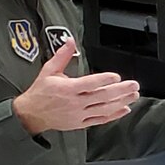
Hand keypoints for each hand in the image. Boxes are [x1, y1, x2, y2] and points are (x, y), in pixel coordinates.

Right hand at [12, 39, 139, 133]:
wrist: (31, 114)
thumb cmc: (41, 92)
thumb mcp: (49, 70)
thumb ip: (62, 55)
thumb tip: (70, 41)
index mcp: (68, 88)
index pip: (90, 84)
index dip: (104, 80)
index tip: (116, 76)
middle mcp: (75, 102)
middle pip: (102, 96)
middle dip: (120, 90)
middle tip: (134, 85)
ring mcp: (79, 114)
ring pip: (104, 109)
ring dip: (121, 102)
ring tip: (133, 96)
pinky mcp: (81, 123)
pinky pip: (100, 120)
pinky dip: (114, 115)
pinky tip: (124, 109)